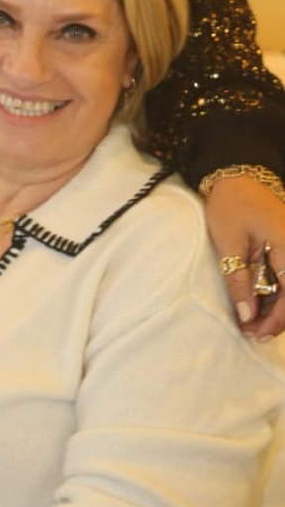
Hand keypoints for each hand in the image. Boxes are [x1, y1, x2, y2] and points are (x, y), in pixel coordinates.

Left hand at [203, 175, 284, 339]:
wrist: (235, 174)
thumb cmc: (230, 204)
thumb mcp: (228, 242)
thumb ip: (238, 279)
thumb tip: (246, 315)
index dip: (277, 320)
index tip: (256, 333)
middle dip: (277, 318)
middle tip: (252, 332)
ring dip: (277, 308)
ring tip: (252, 322)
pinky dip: (275, 293)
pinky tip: (259, 304)